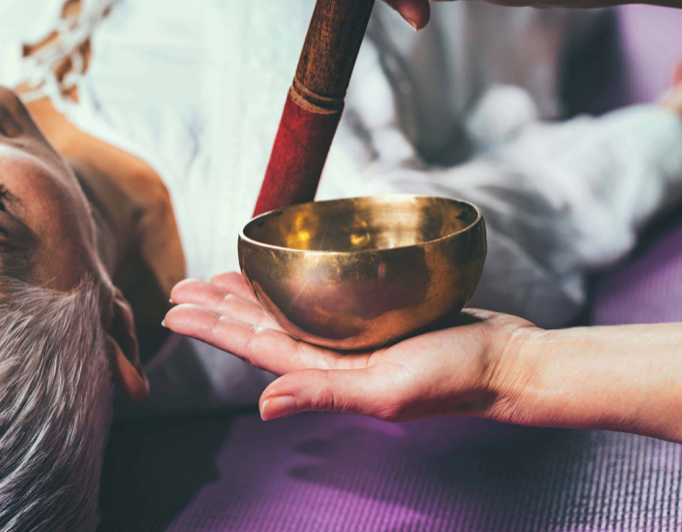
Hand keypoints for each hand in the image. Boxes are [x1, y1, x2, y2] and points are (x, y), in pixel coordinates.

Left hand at [165, 272, 538, 421]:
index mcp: (326, 372)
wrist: (508, 362)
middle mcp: (332, 355)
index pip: (254, 348)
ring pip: (286, 312)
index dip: (212, 329)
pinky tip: (281, 275)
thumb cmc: (456, 379)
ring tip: (214, 278)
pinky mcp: (376, 318)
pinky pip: (321, 300)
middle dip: (217, 308)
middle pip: (261, 327)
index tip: (174, 310)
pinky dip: (294, 286)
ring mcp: (352, 338)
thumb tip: (261, 406)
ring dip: (248, 296)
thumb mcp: (388, 390)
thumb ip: (325, 394)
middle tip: (179, 286)